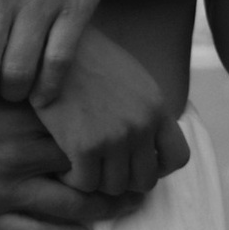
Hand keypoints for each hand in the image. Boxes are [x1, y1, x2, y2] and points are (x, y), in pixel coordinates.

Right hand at [0, 71, 142, 229]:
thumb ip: (14, 73)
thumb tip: (51, 59)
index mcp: (16, 111)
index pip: (83, 124)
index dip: (115, 131)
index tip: (137, 131)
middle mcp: (15, 151)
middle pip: (88, 167)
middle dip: (121, 171)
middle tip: (146, 172)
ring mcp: (0, 187)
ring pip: (71, 207)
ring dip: (104, 208)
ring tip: (126, 204)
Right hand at [31, 24, 191, 197]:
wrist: (51, 43)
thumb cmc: (86, 57)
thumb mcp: (130, 76)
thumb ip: (144, 109)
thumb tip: (149, 141)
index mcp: (155, 106)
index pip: (177, 157)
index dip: (158, 167)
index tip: (137, 161)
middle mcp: (141, 125)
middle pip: (145, 180)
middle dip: (125, 178)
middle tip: (104, 167)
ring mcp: (114, 137)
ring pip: (114, 186)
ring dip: (98, 180)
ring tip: (82, 164)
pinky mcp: (84, 146)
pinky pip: (85, 183)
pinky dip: (74, 179)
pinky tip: (65, 163)